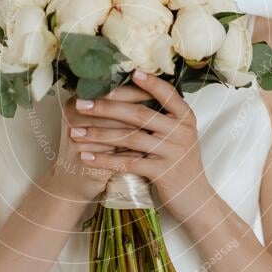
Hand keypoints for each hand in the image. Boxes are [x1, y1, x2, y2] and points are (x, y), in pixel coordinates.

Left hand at [69, 69, 211, 224]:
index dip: (149, 83)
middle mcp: (181, 131)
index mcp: (185, 117)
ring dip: (99, 134)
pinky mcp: (164, 172)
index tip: (129, 72)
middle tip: (81, 104)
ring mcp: (173, 151)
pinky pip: (129, 163)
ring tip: (75, 132)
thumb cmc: (179, 162)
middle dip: (107, 108)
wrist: (196, 199)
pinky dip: (105, 160)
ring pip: (130, 138)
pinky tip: (86, 158)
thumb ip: (162, 117)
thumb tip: (132, 93)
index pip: (167, 93)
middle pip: (139, 114)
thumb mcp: (178, 135)